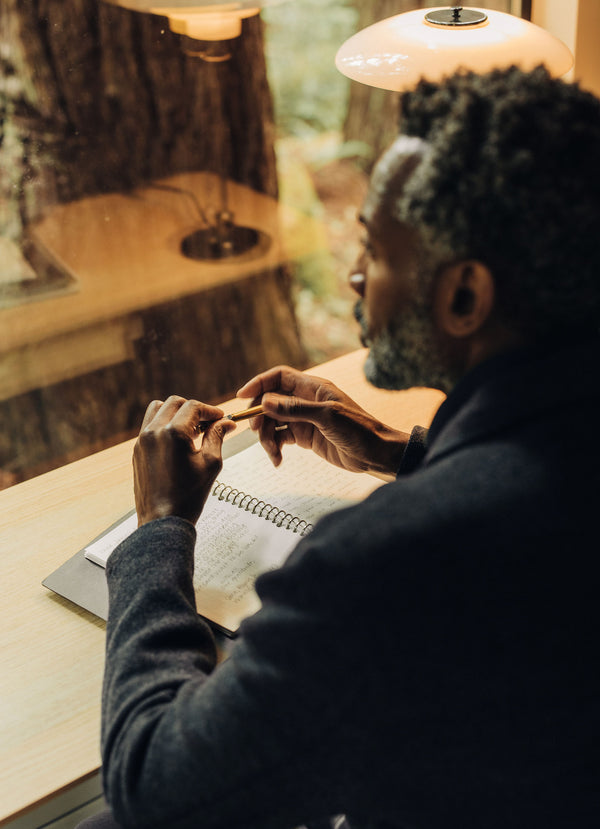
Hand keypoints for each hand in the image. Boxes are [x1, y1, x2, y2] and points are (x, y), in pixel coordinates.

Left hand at [133, 396, 235, 525]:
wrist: (163, 521)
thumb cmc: (188, 496)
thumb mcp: (211, 463)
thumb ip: (217, 436)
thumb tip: (227, 422)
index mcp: (173, 433)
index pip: (194, 407)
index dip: (211, 411)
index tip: (221, 418)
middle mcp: (153, 432)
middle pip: (175, 403)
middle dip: (194, 410)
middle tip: (208, 424)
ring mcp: (142, 441)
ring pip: (158, 409)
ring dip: (176, 413)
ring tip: (191, 431)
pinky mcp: (137, 450)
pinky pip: (150, 425)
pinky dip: (164, 424)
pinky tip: (178, 442)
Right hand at [237, 366, 409, 475]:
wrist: (376, 454)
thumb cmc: (359, 430)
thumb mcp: (327, 417)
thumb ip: (295, 409)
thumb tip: (265, 401)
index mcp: (313, 387)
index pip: (279, 377)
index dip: (259, 383)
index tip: (242, 397)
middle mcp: (306, 400)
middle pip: (270, 401)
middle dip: (260, 416)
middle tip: (257, 431)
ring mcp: (304, 419)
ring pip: (273, 422)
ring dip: (266, 437)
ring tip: (273, 453)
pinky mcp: (305, 437)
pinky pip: (281, 438)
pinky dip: (275, 447)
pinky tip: (277, 460)